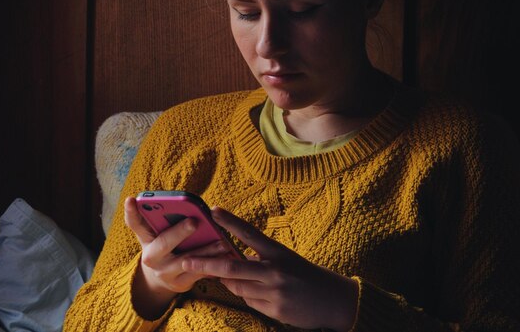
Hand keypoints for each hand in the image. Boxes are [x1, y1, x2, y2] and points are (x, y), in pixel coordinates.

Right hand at [124, 197, 230, 317]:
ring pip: (188, 260)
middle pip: (164, 243)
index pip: (135, 223)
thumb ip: (165, 220)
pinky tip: (227, 258)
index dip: (131, 211)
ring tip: (223, 242)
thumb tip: (187, 204)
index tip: (131, 198)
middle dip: (179, 232)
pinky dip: (214, 266)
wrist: (161, 280)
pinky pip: (199, 274)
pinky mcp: (180, 284)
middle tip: (194, 222)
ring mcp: (165, 272)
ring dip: (207, 251)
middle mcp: (151, 257)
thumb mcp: (158, 235)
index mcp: (145, 239)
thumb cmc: (164, 247)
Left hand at [182, 207, 358, 331]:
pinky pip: (250, 302)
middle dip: (205, 264)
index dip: (230, 221)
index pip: (249, 233)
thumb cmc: (305, 275)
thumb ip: (260, 259)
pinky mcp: (275, 310)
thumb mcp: (285, 259)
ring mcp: (274, 292)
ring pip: (237, 287)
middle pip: (231, 267)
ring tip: (236, 279)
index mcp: (277, 252)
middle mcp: (274, 270)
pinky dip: (249, 297)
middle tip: (187, 261)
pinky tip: (261, 294)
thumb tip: (233, 260)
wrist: (333, 300)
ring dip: (230, 283)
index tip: (212, 210)